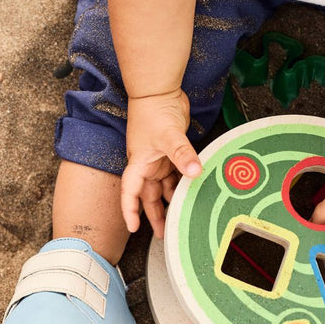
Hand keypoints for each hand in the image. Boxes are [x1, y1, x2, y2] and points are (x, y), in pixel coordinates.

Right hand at [121, 90, 201, 236]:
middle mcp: (146, 164)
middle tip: (163, 233)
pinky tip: (189, 192)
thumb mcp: (168, 135)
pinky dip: (180, 183)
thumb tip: (194, 172)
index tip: (133, 227)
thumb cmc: (153, 111)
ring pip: (162, 186)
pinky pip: (174, 173)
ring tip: (177, 218)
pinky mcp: (170, 151)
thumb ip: (182, 154)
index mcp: (139, 163)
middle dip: (153, 214)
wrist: (158, 90)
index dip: (130, 210)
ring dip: (168, 201)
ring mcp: (158, 158)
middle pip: (148, 195)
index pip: (130, 192)